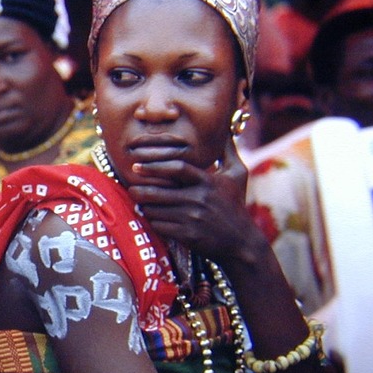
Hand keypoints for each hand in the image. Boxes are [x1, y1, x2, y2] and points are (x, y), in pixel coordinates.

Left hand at [126, 136, 258, 263]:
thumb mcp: (238, 176)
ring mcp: (192, 218)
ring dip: (145, 207)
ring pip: (155, 210)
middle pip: (159, 192)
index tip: (137, 166)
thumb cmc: (236, 206)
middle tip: (131, 188)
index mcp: (207, 181)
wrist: (242, 243)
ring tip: (141, 203)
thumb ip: (228, 152)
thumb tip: (227, 130)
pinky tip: (153, 218)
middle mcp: (199, 199)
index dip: (154, 166)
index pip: (177, 168)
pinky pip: (159, 226)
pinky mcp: (187, 235)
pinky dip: (153, 222)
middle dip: (140, 190)